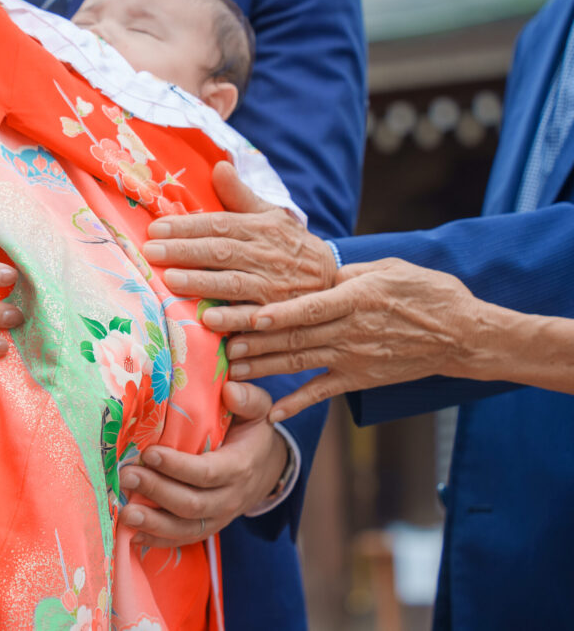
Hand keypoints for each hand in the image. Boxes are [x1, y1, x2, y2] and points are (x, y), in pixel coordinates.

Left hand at [117, 381, 286, 547]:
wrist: (267, 467)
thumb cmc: (253, 432)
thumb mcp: (259, 410)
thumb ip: (248, 398)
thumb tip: (230, 390)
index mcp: (240, 466)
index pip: (207, 472)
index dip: (178, 466)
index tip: (150, 453)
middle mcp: (230, 497)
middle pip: (192, 503)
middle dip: (157, 491)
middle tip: (127, 476)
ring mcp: (219, 517)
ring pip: (186, 527)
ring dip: (154, 522)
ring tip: (126, 513)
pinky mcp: (207, 527)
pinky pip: (183, 539)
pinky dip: (158, 539)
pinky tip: (133, 533)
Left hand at [141, 161, 335, 310]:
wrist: (334, 284)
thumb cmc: (290, 248)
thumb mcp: (272, 216)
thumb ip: (241, 196)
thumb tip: (219, 165)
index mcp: (262, 228)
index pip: (220, 224)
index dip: (187, 226)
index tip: (156, 228)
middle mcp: (266, 255)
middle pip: (221, 251)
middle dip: (184, 251)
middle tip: (150, 251)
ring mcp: (273, 286)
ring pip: (233, 282)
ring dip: (201, 282)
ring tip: (170, 279)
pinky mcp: (278, 315)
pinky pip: (253, 317)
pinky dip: (232, 319)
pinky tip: (208, 320)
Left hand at [223, 258, 477, 420]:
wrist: (463, 335)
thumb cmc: (426, 292)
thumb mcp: (390, 268)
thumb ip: (349, 273)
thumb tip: (317, 272)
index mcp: (357, 299)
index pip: (312, 308)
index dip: (280, 314)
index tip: (249, 316)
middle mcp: (351, 331)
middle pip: (295, 335)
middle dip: (254, 338)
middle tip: (218, 339)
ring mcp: (354, 357)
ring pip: (300, 362)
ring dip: (263, 367)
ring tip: (230, 369)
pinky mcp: (359, 378)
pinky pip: (322, 392)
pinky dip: (297, 404)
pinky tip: (271, 413)